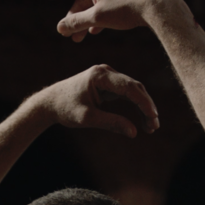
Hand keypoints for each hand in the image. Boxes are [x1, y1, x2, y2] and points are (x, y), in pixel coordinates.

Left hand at [39, 65, 158, 136]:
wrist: (50, 103)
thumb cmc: (65, 109)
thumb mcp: (87, 118)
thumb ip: (110, 123)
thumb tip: (133, 132)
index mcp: (100, 76)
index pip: (130, 87)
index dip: (144, 103)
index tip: (153, 118)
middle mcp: (106, 72)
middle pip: (134, 87)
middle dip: (146, 106)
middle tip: (154, 127)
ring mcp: (107, 76)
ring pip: (133, 90)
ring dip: (143, 106)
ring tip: (150, 126)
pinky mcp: (107, 84)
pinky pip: (126, 93)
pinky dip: (135, 105)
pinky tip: (143, 118)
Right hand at [44, 0, 160, 42]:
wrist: (155, 7)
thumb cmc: (125, 10)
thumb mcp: (97, 18)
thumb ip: (76, 22)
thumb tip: (60, 28)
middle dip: (73, 17)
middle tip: (69, 36)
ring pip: (94, 3)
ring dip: (85, 20)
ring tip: (81, 37)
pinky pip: (106, 4)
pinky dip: (98, 17)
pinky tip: (96, 31)